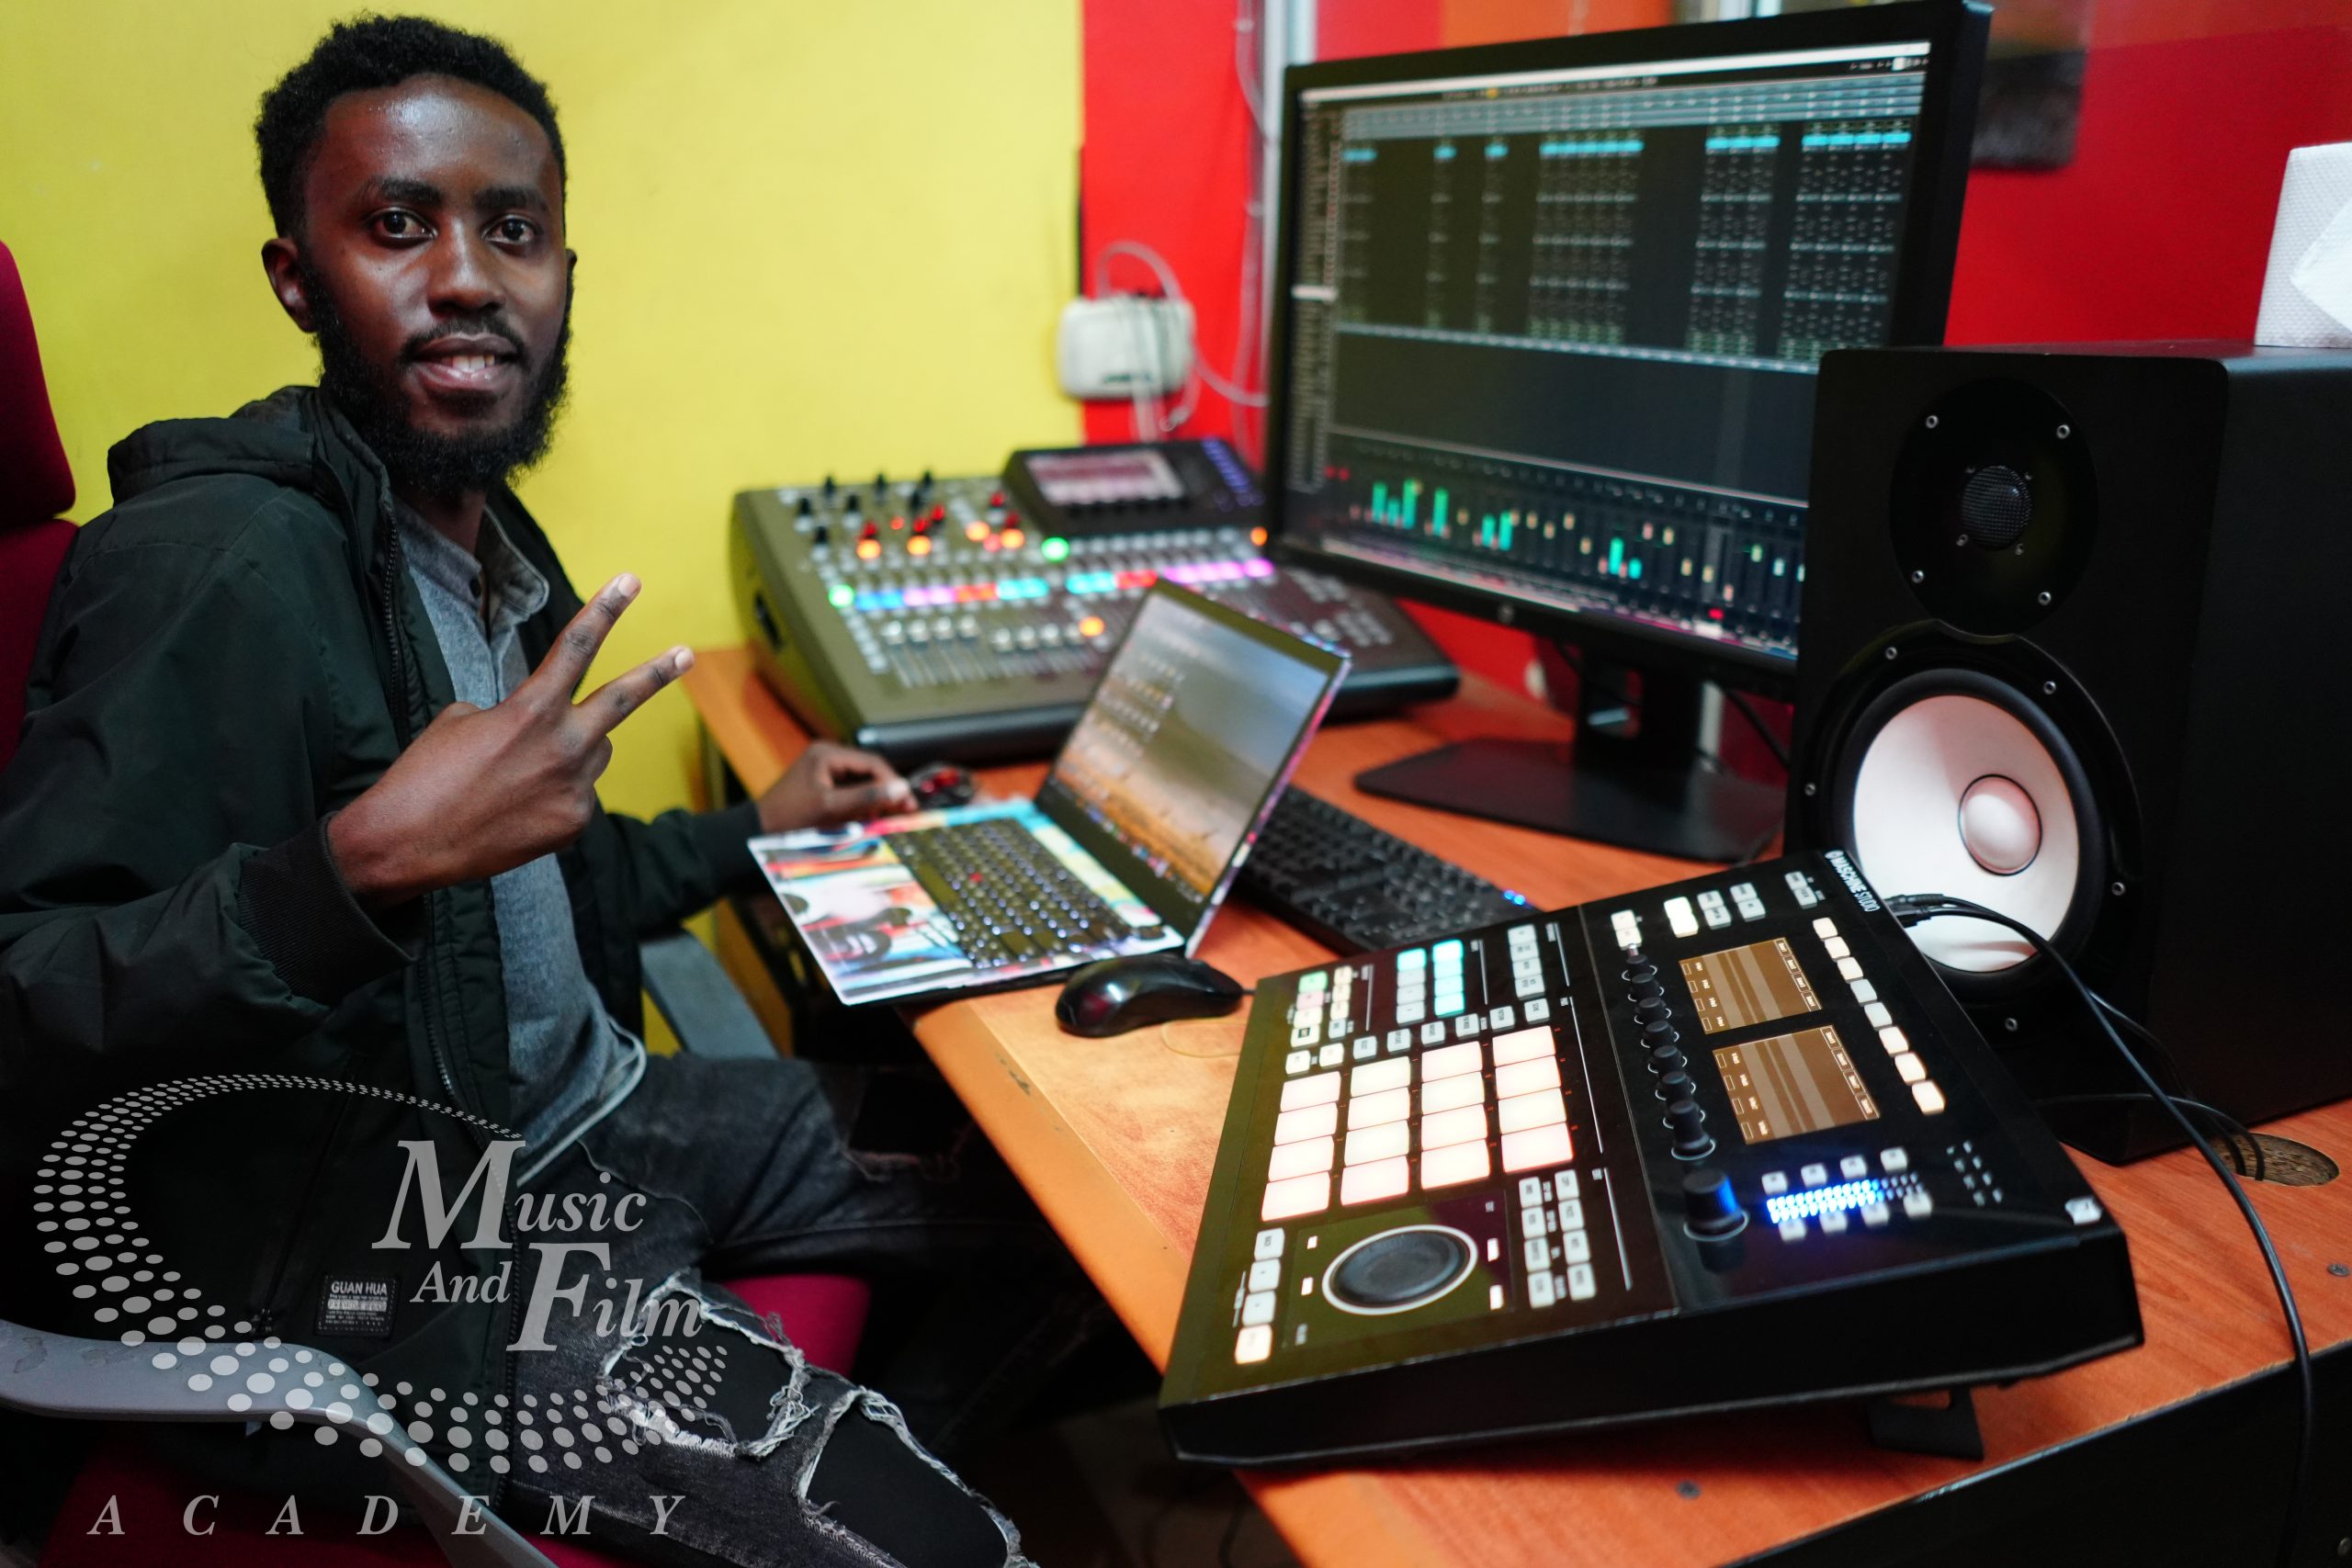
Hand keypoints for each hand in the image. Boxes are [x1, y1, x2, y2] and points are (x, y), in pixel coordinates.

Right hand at [329, 574, 689, 906]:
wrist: (408, 843)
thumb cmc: (426, 775)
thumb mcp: (462, 721)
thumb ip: (514, 713)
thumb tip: (542, 728)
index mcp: (531, 709)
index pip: (576, 647)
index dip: (604, 610)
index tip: (629, 582)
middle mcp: (564, 746)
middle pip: (621, 699)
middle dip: (657, 673)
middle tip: (687, 653)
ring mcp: (574, 788)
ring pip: (593, 753)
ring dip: (570, 752)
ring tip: (519, 774)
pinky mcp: (575, 823)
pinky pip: (577, 795)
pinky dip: (554, 795)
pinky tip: (516, 810)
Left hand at [757, 740, 914, 832]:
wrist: (756, 833)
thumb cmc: (790, 818)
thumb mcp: (830, 807)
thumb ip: (866, 797)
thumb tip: (902, 789)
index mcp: (827, 754)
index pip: (872, 762)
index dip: (893, 782)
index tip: (908, 803)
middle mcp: (827, 757)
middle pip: (869, 772)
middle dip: (886, 792)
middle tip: (905, 812)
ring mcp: (824, 771)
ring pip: (862, 783)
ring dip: (876, 801)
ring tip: (889, 819)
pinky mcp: (823, 786)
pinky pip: (851, 792)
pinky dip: (862, 806)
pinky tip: (870, 820)